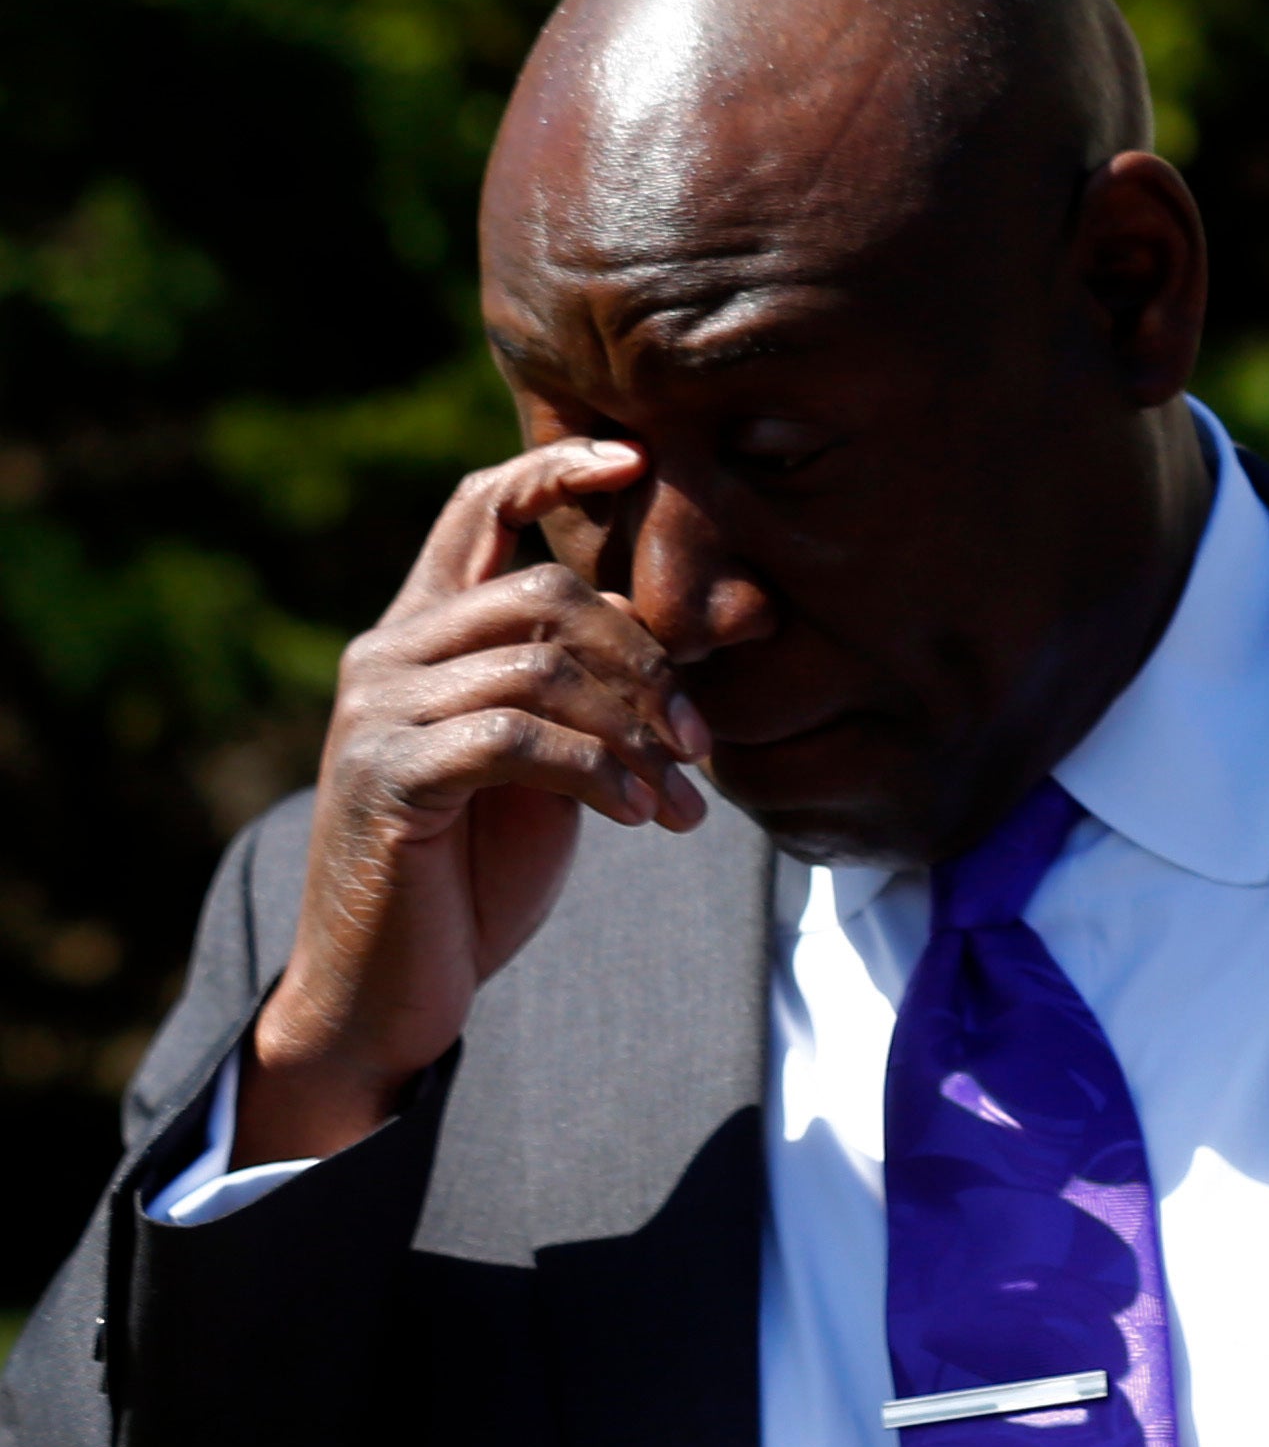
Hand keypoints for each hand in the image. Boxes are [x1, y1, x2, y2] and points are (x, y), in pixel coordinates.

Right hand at [243, 438, 711, 1166]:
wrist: (388, 984)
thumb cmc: (477, 871)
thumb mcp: (550, 764)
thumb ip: (594, 693)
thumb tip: (711, 632)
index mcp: (423, 634)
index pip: (477, 509)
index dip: (555, 474)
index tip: (640, 461)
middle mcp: (387, 653)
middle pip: (541, 591)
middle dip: (647, 658)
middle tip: (704, 741)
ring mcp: (379, 712)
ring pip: (539, 665)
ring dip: (637, 733)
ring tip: (683, 802)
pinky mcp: (391, 778)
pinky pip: (517, 740)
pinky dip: (601, 773)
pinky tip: (644, 819)